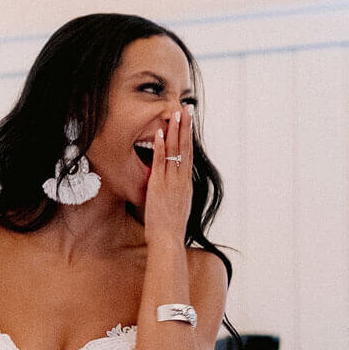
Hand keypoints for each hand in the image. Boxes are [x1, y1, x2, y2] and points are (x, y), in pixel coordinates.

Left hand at [143, 107, 192, 245]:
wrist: (168, 240)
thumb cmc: (171, 229)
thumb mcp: (178, 207)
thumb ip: (176, 194)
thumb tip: (174, 189)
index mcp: (186, 184)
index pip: (188, 155)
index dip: (189, 138)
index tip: (189, 123)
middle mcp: (181, 180)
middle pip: (185, 148)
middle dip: (185, 127)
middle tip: (186, 109)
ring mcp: (171, 182)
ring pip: (174, 151)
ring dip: (174, 131)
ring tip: (175, 114)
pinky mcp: (159, 186)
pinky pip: (159, 162)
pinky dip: (159, 147)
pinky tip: (159, 133)